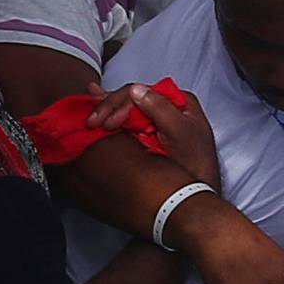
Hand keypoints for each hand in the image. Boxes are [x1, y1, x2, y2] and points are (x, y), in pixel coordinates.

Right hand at [87, 79, 220, 188]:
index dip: (121, 103)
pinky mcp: (147, 133)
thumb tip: (136, 89)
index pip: (144, 91)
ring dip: (105, 110)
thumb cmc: (195, 163)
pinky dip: (109, 115)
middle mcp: (167, 106)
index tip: (108, 122)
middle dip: (110, 108)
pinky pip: (125, 119)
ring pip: (125, 108)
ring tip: (88, 114)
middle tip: (92, 122)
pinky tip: (95, 108)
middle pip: (132, 98)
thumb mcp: (180, 133)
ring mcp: (156, 120)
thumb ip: (160, 109)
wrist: (193, 193)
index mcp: (178, 101)